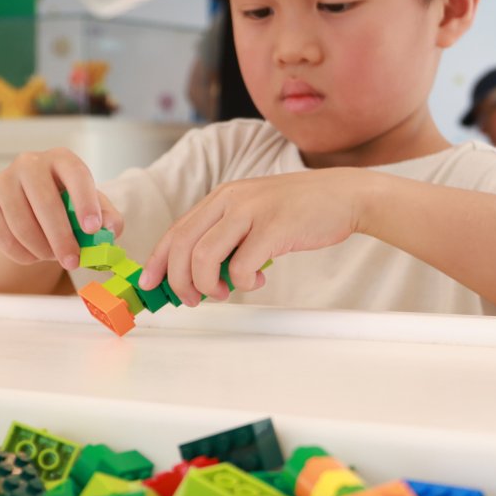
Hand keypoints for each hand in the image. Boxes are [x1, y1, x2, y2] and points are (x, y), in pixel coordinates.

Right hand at [0, 148, 122, 272]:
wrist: (29, 204)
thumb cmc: (66, 202)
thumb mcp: (91, 205)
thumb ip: (107, 217)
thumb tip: (110, 229)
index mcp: (61, 158)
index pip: (75, 174)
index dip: (85, 202)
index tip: (92, 229)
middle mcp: (29, 163)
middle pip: (44, 202)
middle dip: (61, 237)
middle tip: (73, 261)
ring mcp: (4, 182)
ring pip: (21, 222)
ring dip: (40, 248)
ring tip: (54, 257)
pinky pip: (1, 235)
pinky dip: (20, 253)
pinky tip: (34, 257)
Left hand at [139, 172, 367, 305]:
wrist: (344, 196)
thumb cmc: (300, 210)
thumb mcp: (255, 213)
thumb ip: (228, 234)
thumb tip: (201, 273)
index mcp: (222, 197)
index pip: (177, 230)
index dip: (159, 261)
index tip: (151, 284)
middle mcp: (231, 200)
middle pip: (183, 246)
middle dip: (179, 281)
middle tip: (192, 299)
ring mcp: (252, 211)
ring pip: (204, 257)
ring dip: (207, 285)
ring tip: (224, 292)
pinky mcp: (273, 228)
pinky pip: (240, 267)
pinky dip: (242, 283)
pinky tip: (256, 280)